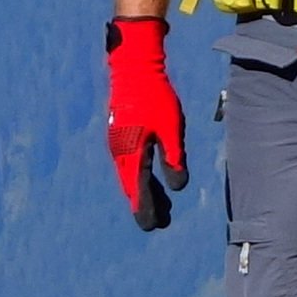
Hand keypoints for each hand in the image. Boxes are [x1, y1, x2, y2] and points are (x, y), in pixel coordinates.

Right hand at [106, 17, 188, 231]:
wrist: (133, 69)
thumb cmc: (155, 97)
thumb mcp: (171, 128)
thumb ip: (174, 158)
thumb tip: (178, 187)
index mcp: (132, 153)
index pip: (139, 190)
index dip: (146, 209)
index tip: (153, 226)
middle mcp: (121, 152)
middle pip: (133, 187)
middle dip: (146, 205)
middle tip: (159, 223)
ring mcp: (119, 144)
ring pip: (130, 176)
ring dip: (143, 192)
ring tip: (158, 206)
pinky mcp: (121, 136)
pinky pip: (129, 165)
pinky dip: (138, 177)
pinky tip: (146, 180)